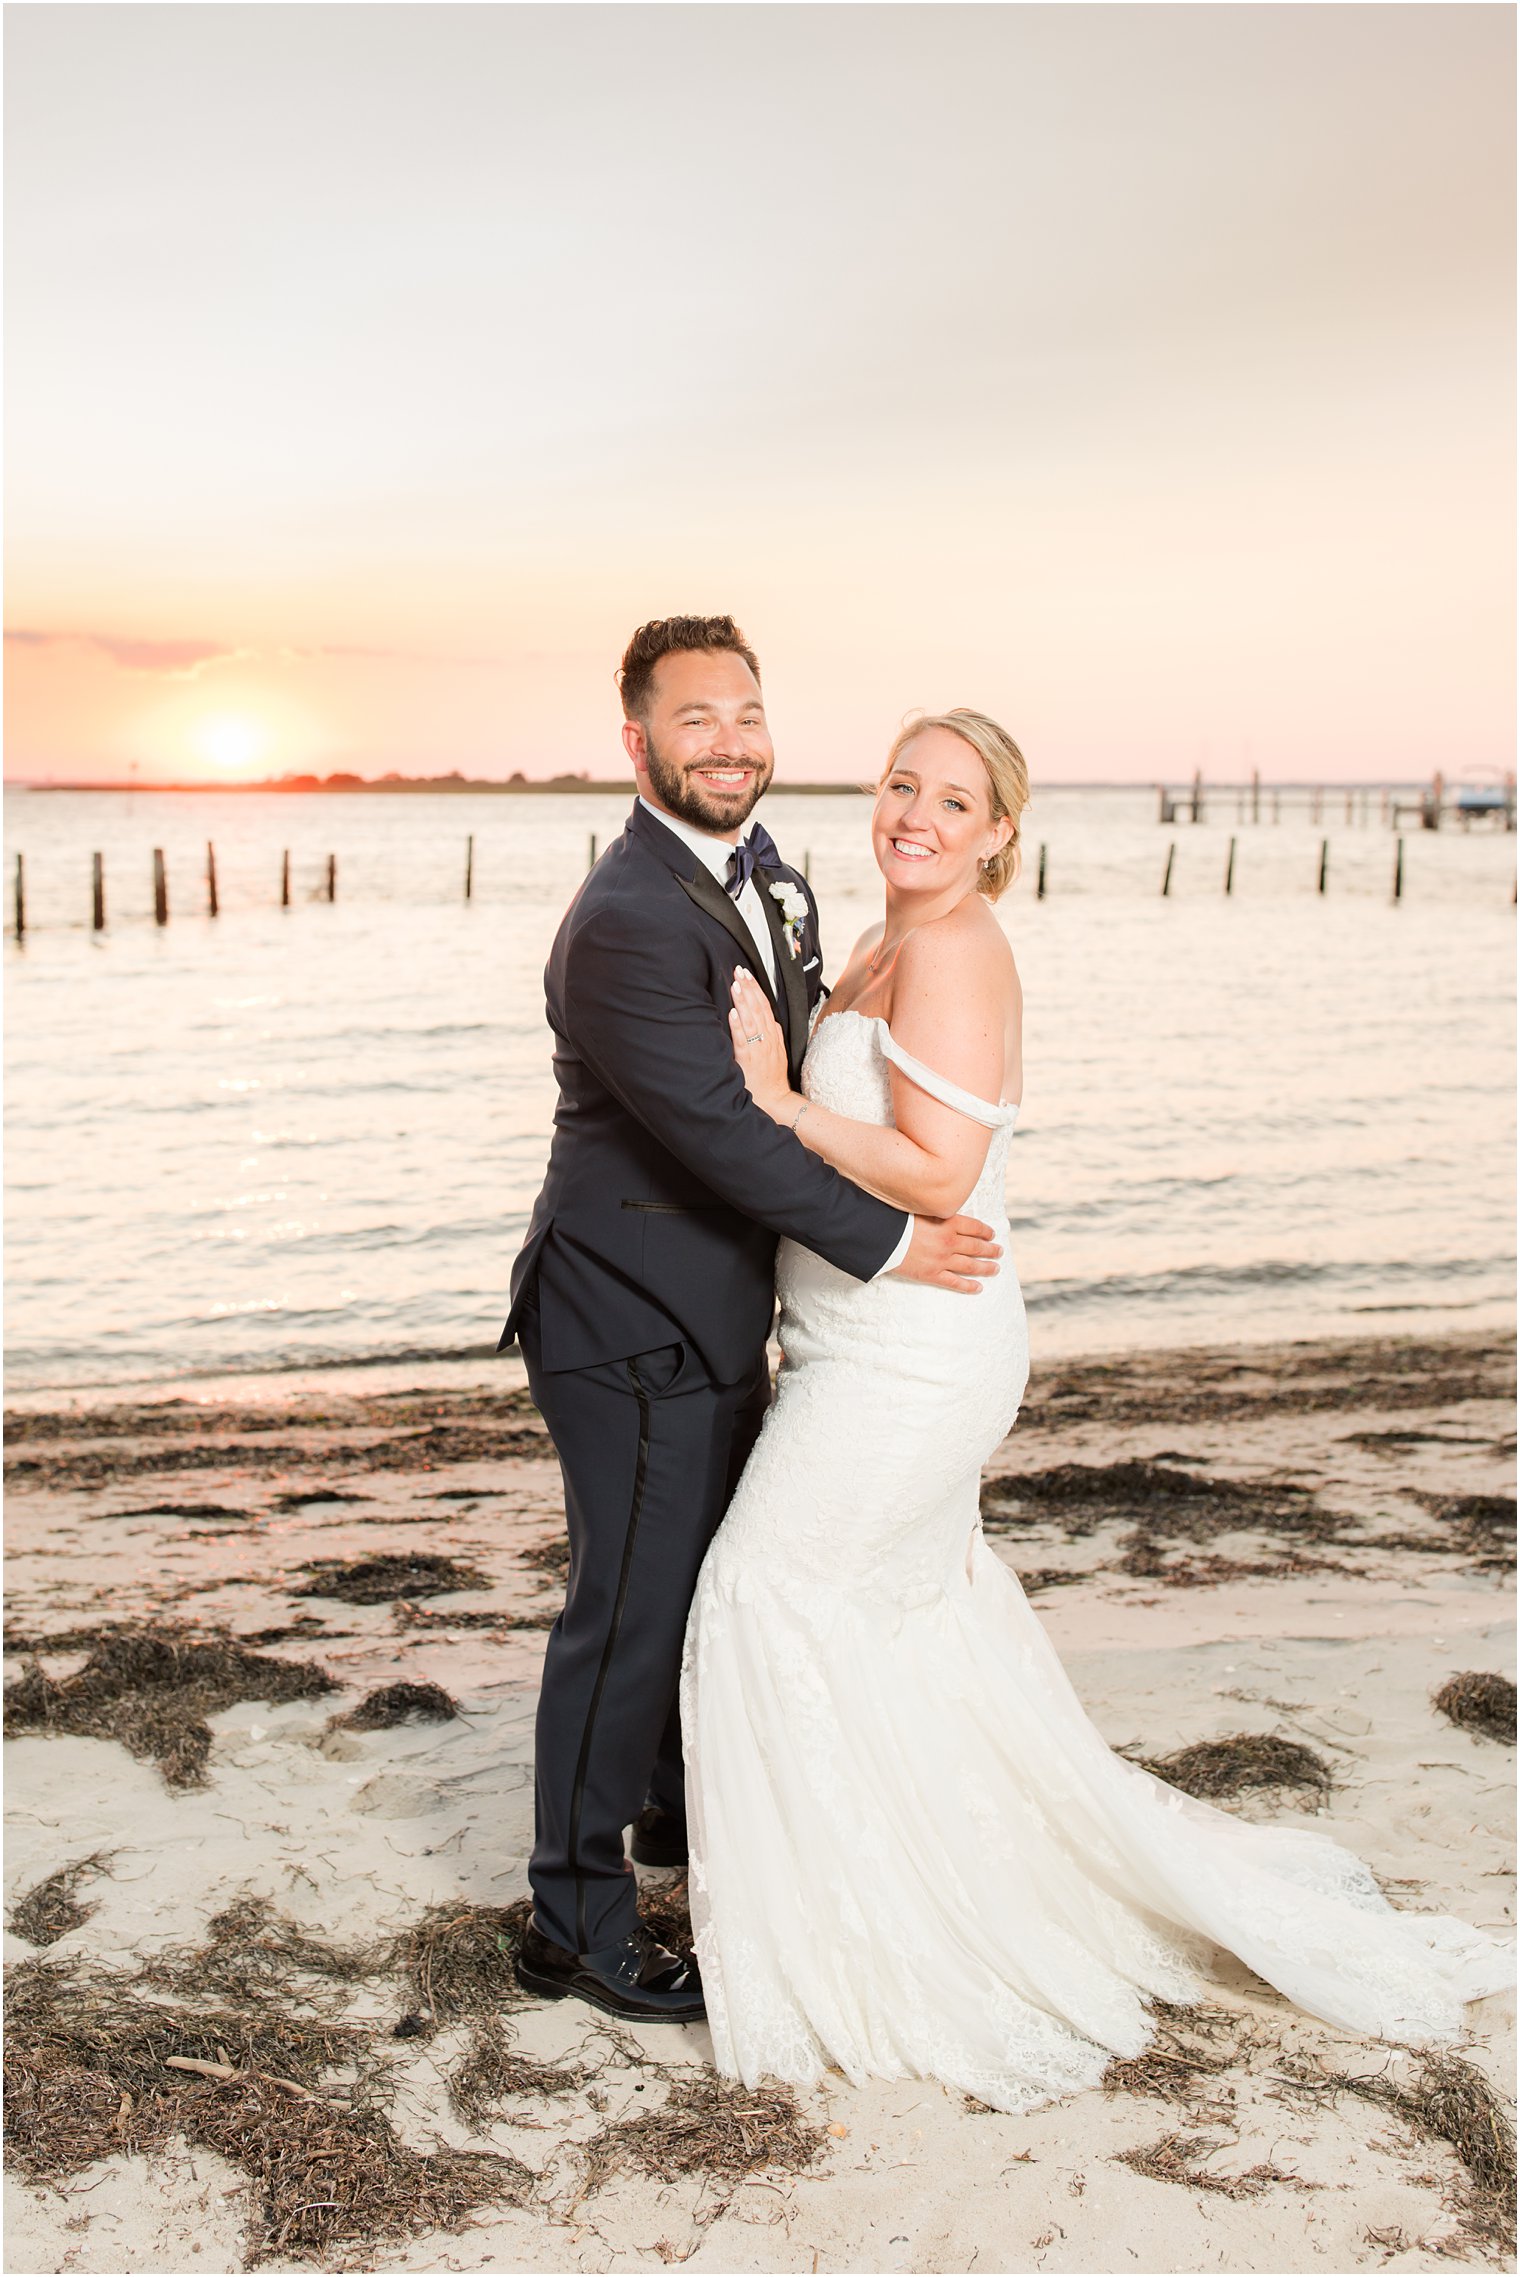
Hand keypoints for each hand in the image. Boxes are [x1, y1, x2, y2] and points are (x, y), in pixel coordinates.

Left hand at [728, 968, 794, 1119]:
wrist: (774, 1100)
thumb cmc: (770, 1076)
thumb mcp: (776, 1051)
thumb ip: (771, 1033)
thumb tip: (767, 1017)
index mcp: (772, 1035)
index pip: (764, 1005)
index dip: (756, 988)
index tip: (747, 974)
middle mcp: (766, 1038)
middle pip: (758, 1008)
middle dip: (748, 987)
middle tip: (739, 970)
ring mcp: (758, 1048)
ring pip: (751, 1020)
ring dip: (743, 1001)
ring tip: (736, 984)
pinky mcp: (748, 1060)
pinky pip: (743, 1040)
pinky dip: (738, 1026)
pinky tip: (733, 1013)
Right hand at [895, 1213, 1001, 1294]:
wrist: (881, 1237)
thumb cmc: (897, 1219)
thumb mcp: (920, 1208)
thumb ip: (936, 1211)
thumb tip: (946, 1209)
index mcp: (947, 1222)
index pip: (974, 1227)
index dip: (985, 1231)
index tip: (992, 1234)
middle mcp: (949, 1241)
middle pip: (976, 1246)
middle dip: (990, 1249)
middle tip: (999, 1251)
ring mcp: (942, 1259)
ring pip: (970, 1265)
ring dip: (985, 1267)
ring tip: (995, 1268)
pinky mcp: (932, 1274)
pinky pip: (954, 1282)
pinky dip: (968, 1286)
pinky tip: (978, 1288)